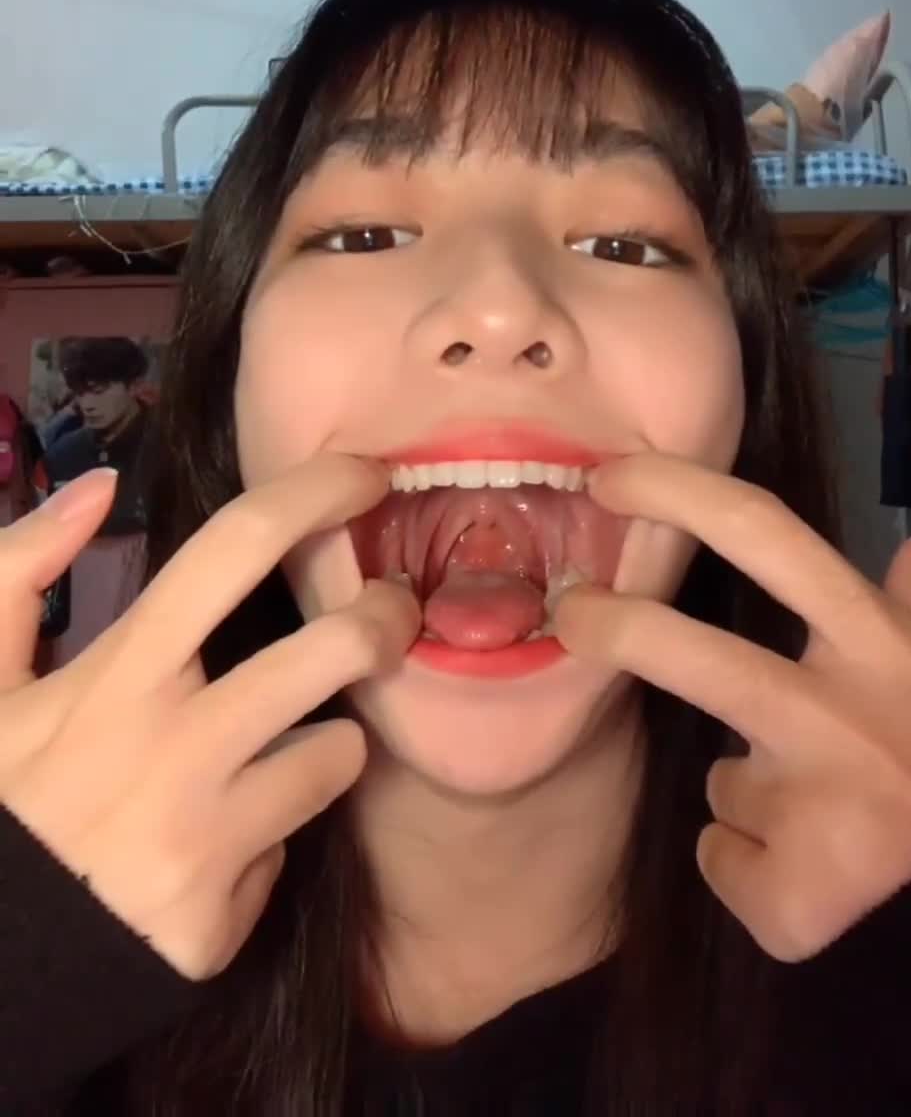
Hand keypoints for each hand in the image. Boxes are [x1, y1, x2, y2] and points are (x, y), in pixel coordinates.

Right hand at [0, 456, 417, 979]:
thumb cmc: (1, 800)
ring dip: (328, 743)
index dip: (315, 493)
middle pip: (334, 649)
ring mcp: (203, 838)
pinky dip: (271, 835)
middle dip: (384, 618)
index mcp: (118, 676)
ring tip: (284, 749)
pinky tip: (227, 842)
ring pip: (340, 754)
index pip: (236, 548)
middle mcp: (173, 750)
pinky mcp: (221, 917)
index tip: (367, 475)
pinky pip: (291, 846)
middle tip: (389, 615)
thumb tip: (97, 488)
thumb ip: (17, 573)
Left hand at [555, 454, 910, 961]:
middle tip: (572, 614)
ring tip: (809, 812)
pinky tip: (805, 870)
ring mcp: (821, 806)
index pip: (765, 536)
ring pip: (722, 786)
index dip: (678, 493)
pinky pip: (727, 863)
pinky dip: (751, 867)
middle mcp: (845, 716)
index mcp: (875, 644)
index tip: (607, 477)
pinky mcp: (795, 897)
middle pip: (703, 659)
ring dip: (745, 794)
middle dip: (620, 631)